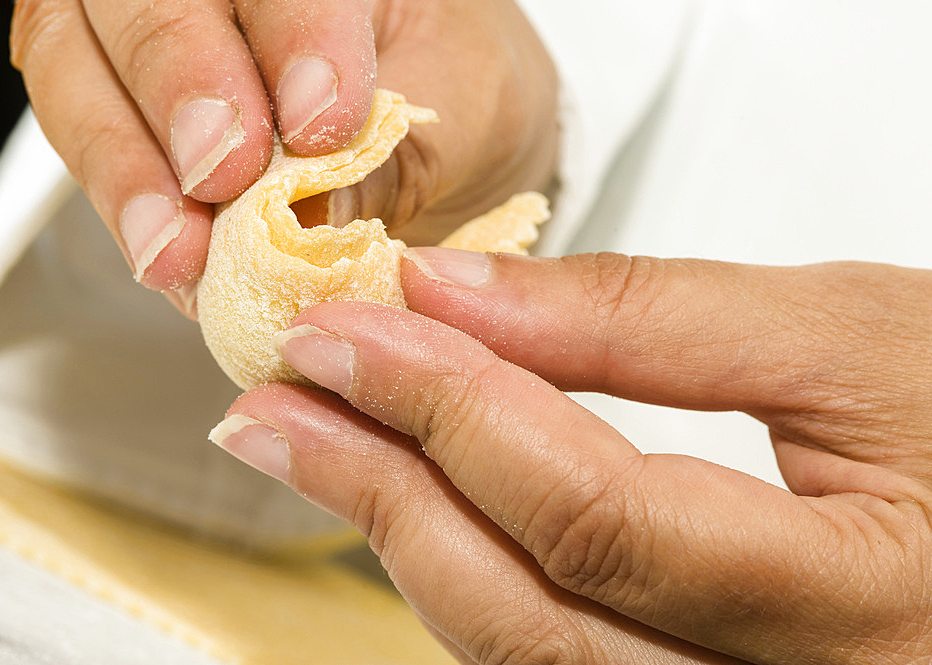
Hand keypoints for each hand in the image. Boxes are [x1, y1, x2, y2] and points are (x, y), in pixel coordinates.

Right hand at [10, 1, 556, 315]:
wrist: (449, 135)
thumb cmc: (465, 98)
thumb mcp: (465, 117)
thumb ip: (392, 160)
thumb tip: (306, 217)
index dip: (290, 34)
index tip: (320, 125)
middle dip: (180, 83)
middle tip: (221, 176)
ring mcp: (159, 31)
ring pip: (75, 56)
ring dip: (123, 162)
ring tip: (177, 248)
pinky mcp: (128, 101)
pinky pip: (85, 129)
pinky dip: (124, 203)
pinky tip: (170, 260)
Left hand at [213, 248, 931, 662]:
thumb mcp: (842, 338)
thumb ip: (642, 318)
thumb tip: (454, 298)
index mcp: (862, 609)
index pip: (596, 518)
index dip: (451, 414)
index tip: (350, 333)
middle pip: (533, 620)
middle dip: (383, 496)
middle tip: (278, 406)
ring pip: (528, 660)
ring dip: (405, 542)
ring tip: (318, 448)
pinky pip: (557, 663)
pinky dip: (471, 578)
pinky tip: (417, 506)